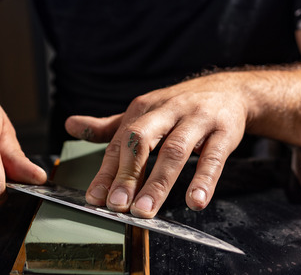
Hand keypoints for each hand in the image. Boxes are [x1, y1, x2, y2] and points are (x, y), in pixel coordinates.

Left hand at [65, 73, 246, 217]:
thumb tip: (69, 125)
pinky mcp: (224, 131)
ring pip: (175, 151)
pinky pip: (213, 157)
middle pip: (142, 140)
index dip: (107, 171)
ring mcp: (197, 119)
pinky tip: (195, 201)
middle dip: (128, 174)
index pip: (121, 142)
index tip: (95, 199)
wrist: (231, 90)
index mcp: (144, 109)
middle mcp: (168, 111)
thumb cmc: (181, 107)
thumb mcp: (145, 112)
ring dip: (159, 183)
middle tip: (117, 205)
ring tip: (145, 210)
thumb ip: (110, 127)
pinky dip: (204, 180)